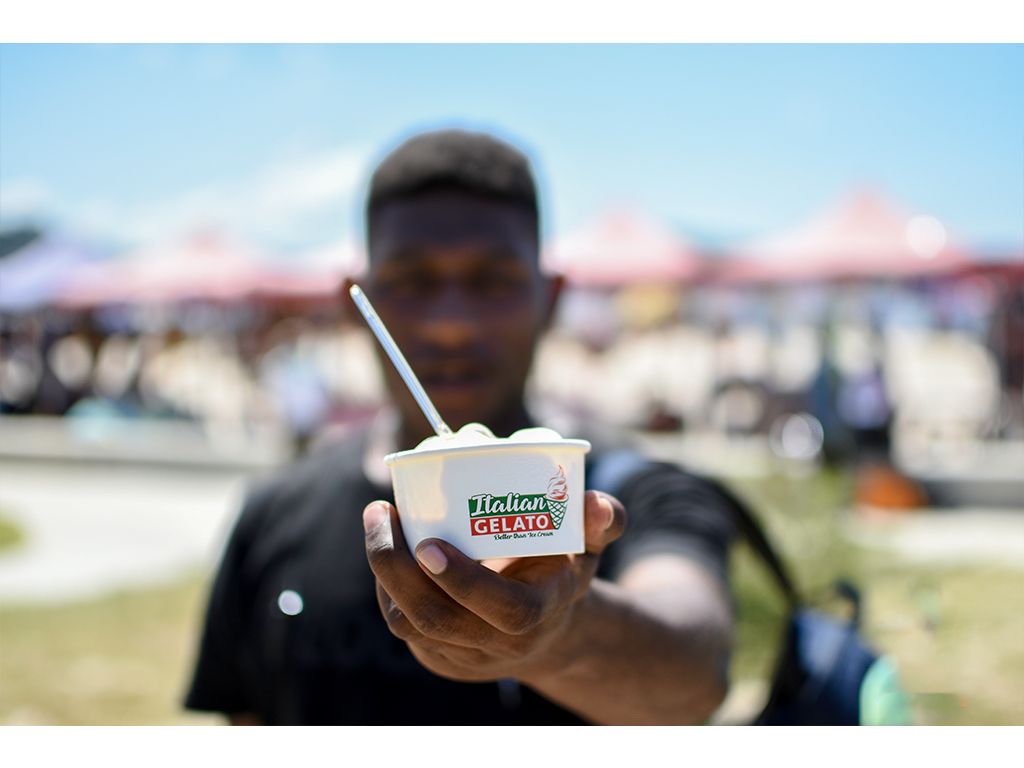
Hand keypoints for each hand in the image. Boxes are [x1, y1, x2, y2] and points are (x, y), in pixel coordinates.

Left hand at [363, 490, 626, 682]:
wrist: (544, 631)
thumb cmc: (561, 572)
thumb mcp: (588, 547)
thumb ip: (602, 522)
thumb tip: (598, 504)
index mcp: (538, 614)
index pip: (502, 609)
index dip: (463, 581)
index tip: (429, 543)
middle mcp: (498, 644)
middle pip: (434, 619)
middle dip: (395, 567)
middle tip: (381, 512)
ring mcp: (462, 655)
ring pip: (407, 623)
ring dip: (384, 572)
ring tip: (379, 519)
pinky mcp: (436, 656)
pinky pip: (400, 622)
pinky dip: (386, 583)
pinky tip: (385, 544)